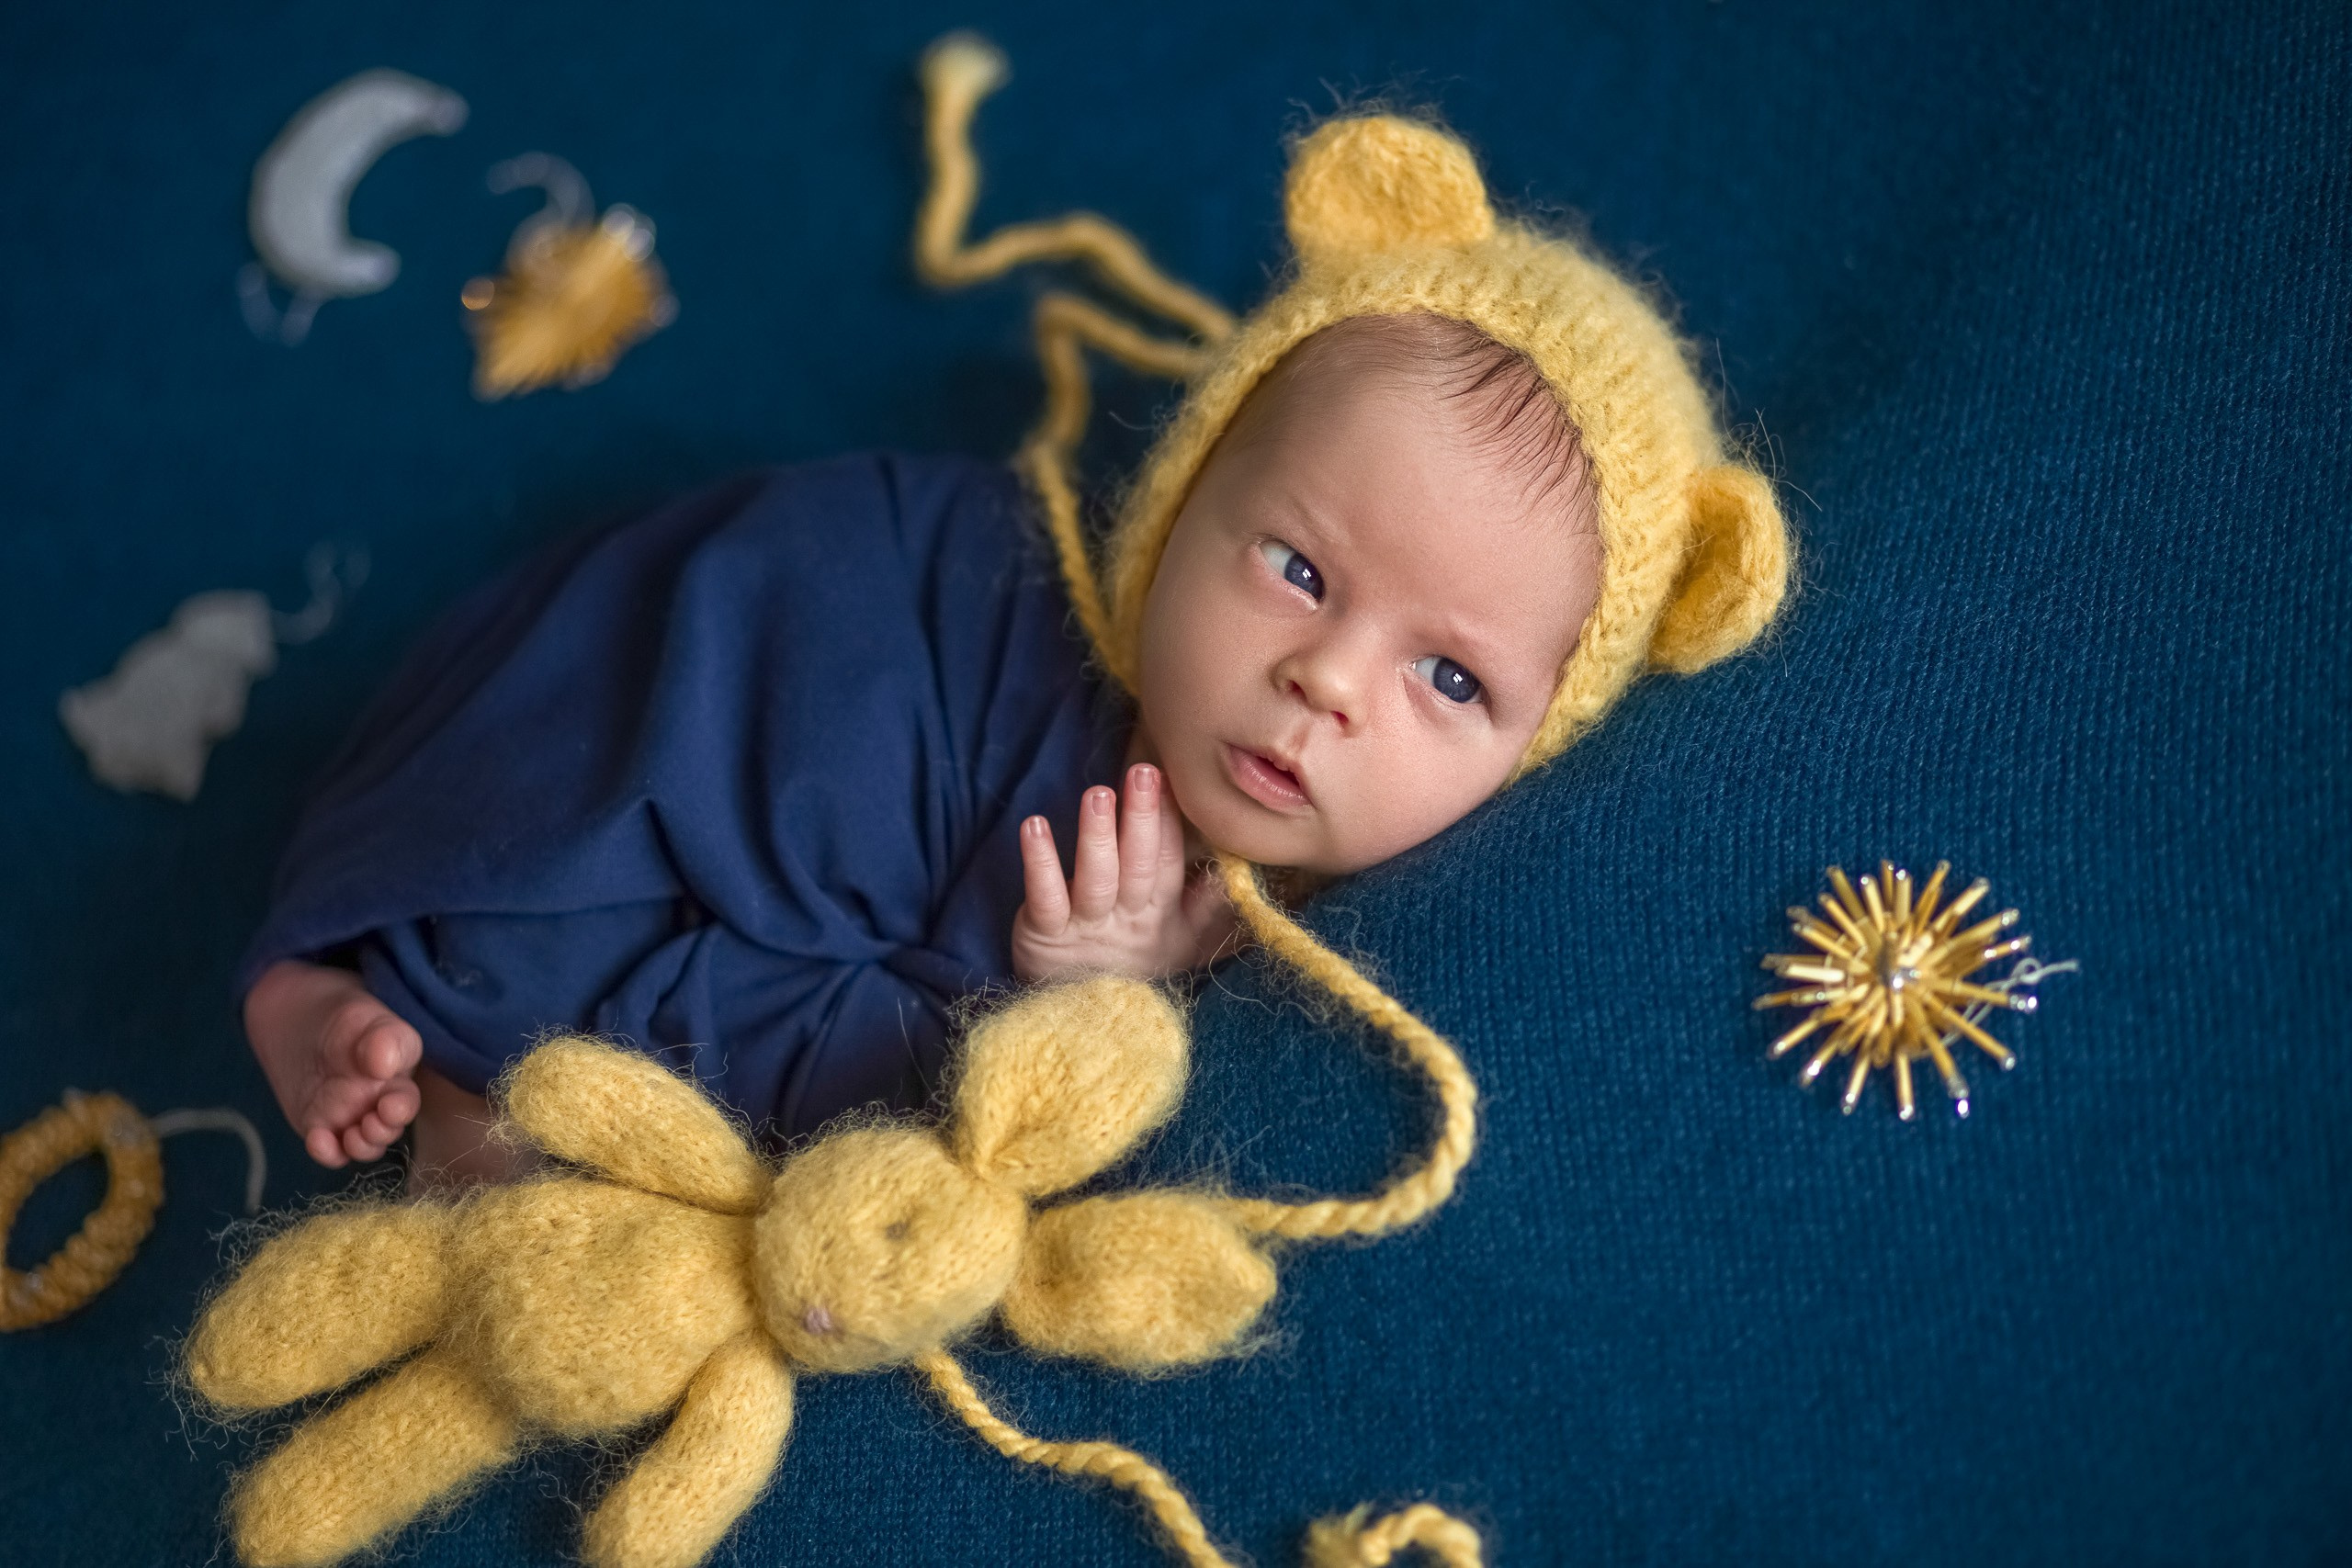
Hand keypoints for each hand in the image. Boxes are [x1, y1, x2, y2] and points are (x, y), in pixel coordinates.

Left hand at [1012, 764, 1236, 982]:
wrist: (1083, 1024)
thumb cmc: (1133, 967)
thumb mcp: (1182, 943)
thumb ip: (1211, 904)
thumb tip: (1239, 869)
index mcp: (1159, 912)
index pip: (1170, 862)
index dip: (1170, 822)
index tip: (1172, 777)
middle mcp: (1126, 916)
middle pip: (1139, 866)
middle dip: (1142, 818)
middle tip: (1143, 773)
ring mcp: (1086, 925)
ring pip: (1097, 878)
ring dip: (1098, 835)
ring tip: (1099, 795)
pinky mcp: (1044, 933)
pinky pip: (1044, 896)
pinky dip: (1039, 863)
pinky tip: (1033, 826)